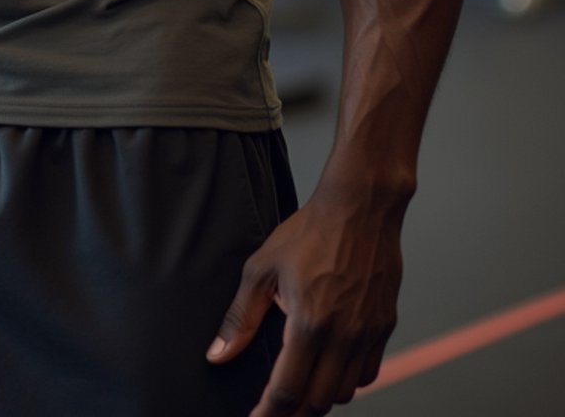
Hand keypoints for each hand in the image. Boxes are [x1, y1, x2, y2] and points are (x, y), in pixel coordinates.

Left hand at [206, 193, 401, 414]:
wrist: (360, 207)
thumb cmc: (309, 232)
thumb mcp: (262, 268)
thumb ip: (240, 318)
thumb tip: (217, 354)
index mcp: (309, 322)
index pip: (287, 392)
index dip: (268, 415)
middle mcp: (343, 335)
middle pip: (317, 402)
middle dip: (292, 414)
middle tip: (273, 411)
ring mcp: (367, 332)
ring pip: (345, 392)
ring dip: (320, 398)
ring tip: (299, 389)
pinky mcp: (384, 325)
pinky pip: (367, 373)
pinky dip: (347, 380)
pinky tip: (329, 368)